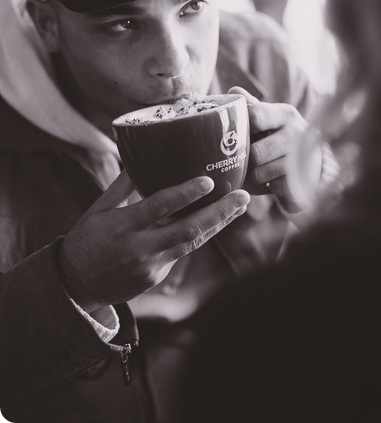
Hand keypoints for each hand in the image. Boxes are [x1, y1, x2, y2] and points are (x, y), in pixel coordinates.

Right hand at [58, 171, 249, 312]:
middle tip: (242, 196)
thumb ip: (122, 185)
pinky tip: (217, 220)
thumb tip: (140, 157)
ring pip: (192, 242)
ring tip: (239, 205)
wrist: (76, 286)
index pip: (158, 207)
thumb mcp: (98, 209)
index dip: (185, 195)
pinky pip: (181, 252)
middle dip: (218, 213)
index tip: (208, 181)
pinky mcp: (157, 276)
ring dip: (218, 223)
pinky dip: (199, 235)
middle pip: (187, 230)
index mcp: (123, 225)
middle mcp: (140, 247)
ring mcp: (151, 265)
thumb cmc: (86, 240)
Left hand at [229, 86, 321, 204]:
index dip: (239, 129)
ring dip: (250, 177)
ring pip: (262, 173)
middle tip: (234, 163)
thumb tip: (233, 92)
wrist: (312, 163)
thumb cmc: (280, 137)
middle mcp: (296, 134)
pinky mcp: (302, 181)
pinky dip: (263, 188)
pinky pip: (273, 188)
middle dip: (242, 161)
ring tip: (245, 174)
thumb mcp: (269, 119)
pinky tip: (262, 183)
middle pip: (256, 152)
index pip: (255, 116)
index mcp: (285, 114)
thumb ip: (251, 106)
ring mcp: (301, 158)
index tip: (230, 136)